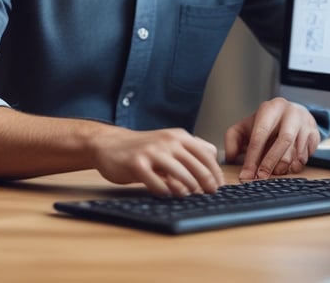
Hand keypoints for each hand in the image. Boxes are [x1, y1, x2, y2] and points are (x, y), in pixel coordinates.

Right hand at [90, 126, 223, 196]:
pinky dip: (164, 192)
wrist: (110, 144)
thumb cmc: (143, 147)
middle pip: (195, 166)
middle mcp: (167, 142)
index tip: (219, 185)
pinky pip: (156, 183)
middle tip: (209, 193)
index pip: (205, 154)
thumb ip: (189, 148)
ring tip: (187, 194)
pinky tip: (165, 194)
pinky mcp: (137, 164)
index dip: (215, 172)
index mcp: (178, 136)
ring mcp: (152, 152)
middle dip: (206, 183)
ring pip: (179, 174)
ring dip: (187, 188)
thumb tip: (213, 156)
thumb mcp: (168, 142)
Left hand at [223, 97, 319, 181]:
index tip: (246, 174)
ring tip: (275, 172)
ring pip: (297, 150)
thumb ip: (233, 139)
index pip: (260, 134)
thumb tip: (230, 157)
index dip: (252, 157)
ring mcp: (305, 123)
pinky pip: (307, 155)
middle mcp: (290, 113)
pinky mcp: (315, 133)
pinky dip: (296, 165)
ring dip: (284, 166)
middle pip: (283, 141)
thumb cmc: (266, 123)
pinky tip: (289, 167)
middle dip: (270, 163)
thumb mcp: (246, 126)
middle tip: (261, 178)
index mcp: (270, 108)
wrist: (291, 114)